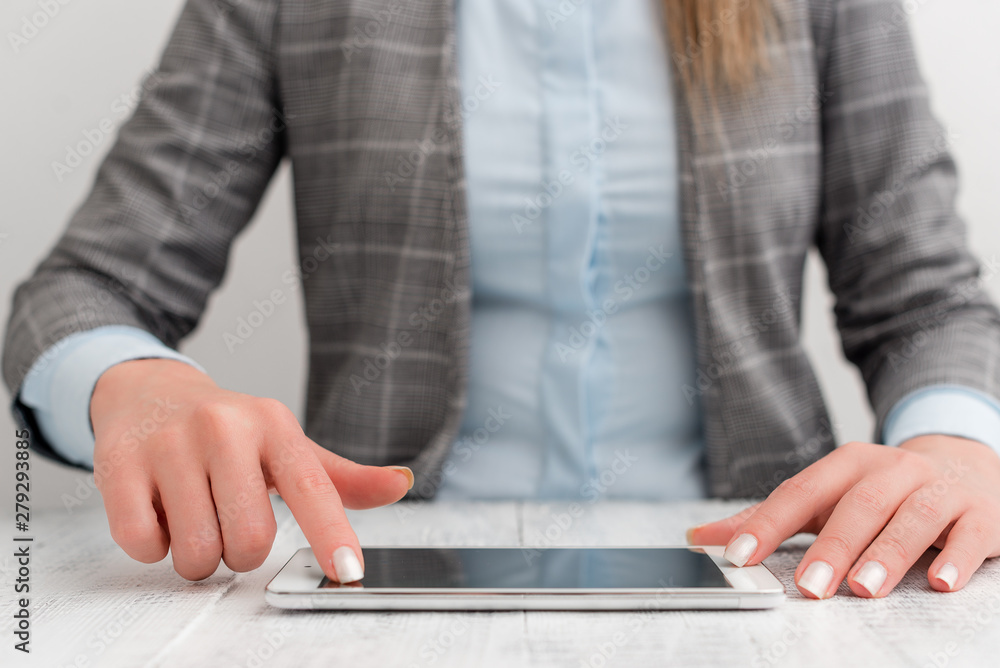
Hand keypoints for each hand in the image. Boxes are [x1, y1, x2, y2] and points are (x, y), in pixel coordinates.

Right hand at [89, 358, 412, 582]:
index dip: (332, 534)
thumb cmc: (227, 430)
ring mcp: (170, 444)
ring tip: (194, 514)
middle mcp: (224, 429)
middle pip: (250, 540)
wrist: (150, 392)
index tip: (348, 570)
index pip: (313, 488)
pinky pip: (142, 545)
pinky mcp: (120, 465)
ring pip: (197, 551)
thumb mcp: (285, 445)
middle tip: (229, 522)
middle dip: (240, 551)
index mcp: (274, 426)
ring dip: (197, 553)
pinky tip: (158, 509)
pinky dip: (152, 545)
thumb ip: (340, 477)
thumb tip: (400, 484)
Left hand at [686, 436, 999, 597]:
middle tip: (808, 587)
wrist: (966, 466)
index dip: (769, 524)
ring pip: (911, 517)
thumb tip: (701, 538)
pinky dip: (954, 557)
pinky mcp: (978, 514)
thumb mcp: (825, 496)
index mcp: (846, 464)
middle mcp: (891, 470)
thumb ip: (768, 517)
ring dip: (887, 554)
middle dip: (831, 548)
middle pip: (857, 506)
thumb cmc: (882, 490)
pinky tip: (941, 582)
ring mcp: (937, 490)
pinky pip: (966, 534)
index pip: (800, 492)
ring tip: (864, 588)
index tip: (740, 555)